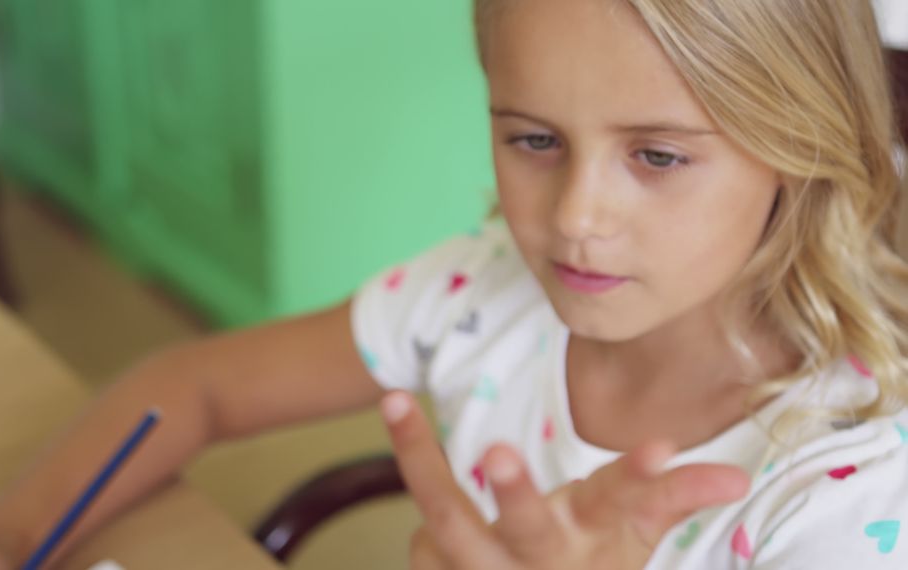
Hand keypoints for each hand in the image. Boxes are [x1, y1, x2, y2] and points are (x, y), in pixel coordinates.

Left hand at [380, 391, 750, 569]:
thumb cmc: (591, 561)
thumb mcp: (633, 535)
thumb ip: (673, 496)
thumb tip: (734, 478)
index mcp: (593, 539)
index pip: (623, 504)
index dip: (646, 481)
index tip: (661, 449)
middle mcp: (542, 559)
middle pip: (528, 529)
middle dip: (517, 495)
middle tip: (499, 452)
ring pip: (450, 520)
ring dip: (421, 462)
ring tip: (397, 400)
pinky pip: (423, 547)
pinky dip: (415, 504)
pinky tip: (401, 423)